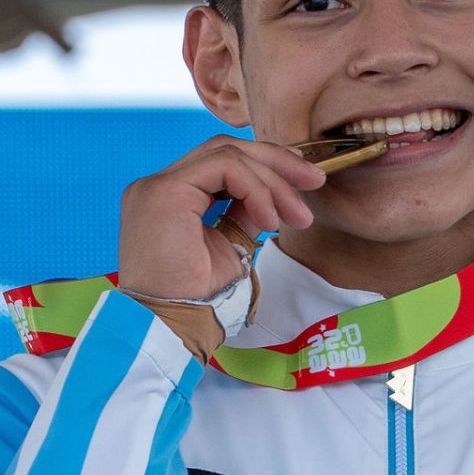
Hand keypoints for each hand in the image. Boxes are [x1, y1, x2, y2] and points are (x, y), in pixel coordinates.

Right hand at [115, 134, 325, 310]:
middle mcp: (158, 185)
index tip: (302, 182)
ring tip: (296, 215)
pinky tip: (270, 218)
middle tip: (315, 181)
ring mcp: (158, 185)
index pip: (220, 162)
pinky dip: (256, 188)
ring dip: (272, 181)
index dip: (264, 165)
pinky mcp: (165, 191)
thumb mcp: (230, 247)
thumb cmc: (197, 299)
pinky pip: (224, 167)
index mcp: (170, 198)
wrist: (172, 326)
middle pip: (225, 149)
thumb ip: (243, 214)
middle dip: (276, 162)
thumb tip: (271, 194)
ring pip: (228, 154)